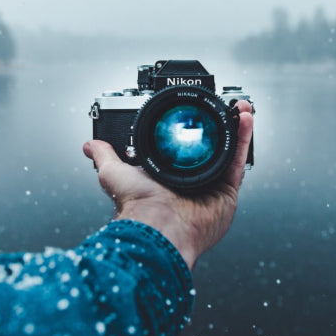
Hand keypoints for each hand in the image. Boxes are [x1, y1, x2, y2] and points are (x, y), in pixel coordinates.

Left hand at [83, 101, 253, 269]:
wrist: (159, 227)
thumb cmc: (139, 207)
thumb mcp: (115, 173)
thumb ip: (106, 155)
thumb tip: (90, 145)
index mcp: (167, 178)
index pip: (184, 149)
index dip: (193, 130)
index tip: (196, 112)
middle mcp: (191, 182)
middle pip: (210, 148)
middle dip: (218, 126)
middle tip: (222, 107)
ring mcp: (210, 186)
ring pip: (227, 151)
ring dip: (235, 128)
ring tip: (239, 108)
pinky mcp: (227, 191)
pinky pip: (238, 161)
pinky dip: (243, 140)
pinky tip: (245, 120)